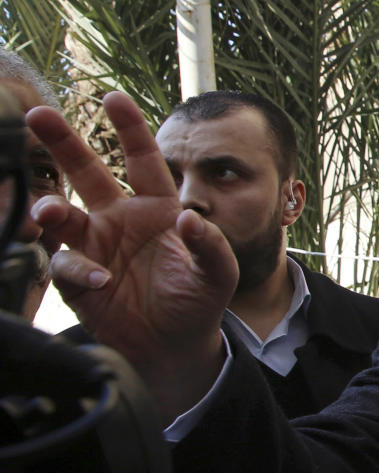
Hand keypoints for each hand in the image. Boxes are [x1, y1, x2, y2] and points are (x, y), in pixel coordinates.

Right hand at [26, 92, 237, 421]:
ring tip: (51, 211)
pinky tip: (100, 280)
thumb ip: (210, 246)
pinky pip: (65, 263)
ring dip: (51, 208)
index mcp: (156, 208)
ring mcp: (95, 246)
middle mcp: (120, 219)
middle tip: (38, 115)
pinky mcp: (78, 278)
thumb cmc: (199, 302)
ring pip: (62, 214)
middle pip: (86, 172)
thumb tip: (190, 220)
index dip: (129, 128)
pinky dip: (78, 268)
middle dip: (62, 142)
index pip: (142, 160)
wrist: (176, 346)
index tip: (113, 98)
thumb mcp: (218, 274)